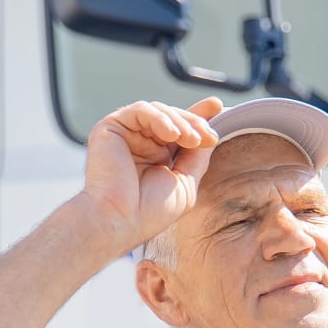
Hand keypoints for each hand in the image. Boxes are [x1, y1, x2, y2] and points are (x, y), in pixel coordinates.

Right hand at [76, 97, 223, 256]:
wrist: (119, 221)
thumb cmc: (149, 213)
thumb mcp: (185, 184)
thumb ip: (197, 157)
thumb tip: (210, 134)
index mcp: (155, 157)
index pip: (178, 130)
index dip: (197, 116)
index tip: (218, 106)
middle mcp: (139, 144)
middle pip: (172, 117)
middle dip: (194, 122)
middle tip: (208, 135)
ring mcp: (125, 135)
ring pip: (158, 111)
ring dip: (180, 122)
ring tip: (191, 140)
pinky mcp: (109, 128)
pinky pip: (139, 110)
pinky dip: (159, 118)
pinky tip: (171, 133)